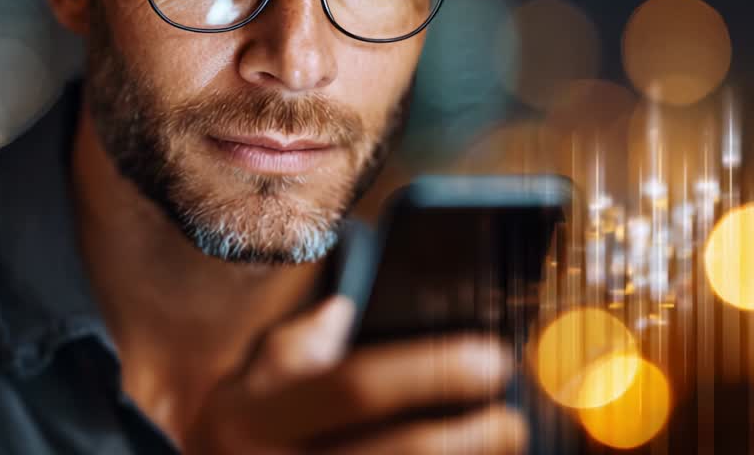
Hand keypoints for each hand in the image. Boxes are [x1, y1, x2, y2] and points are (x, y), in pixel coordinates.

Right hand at [185, 296, 526, 453]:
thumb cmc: (242, 436)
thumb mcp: (248, 385)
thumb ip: (294, 348)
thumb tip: (344, 311)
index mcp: (253, 418)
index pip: (354, 388)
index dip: (429, 371)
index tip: (492, 359)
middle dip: (468, 439)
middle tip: (512, 420)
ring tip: (503, 449)